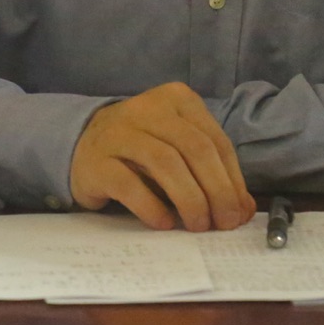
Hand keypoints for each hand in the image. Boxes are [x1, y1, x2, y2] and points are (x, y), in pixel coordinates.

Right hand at [70, 82, 255, 231]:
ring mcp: (119, 132)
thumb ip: (211, 173)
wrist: (81, 146)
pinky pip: (129, 184)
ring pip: (166, 163)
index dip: (233, 179)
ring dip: (190, 199)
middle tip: (224, 223)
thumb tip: (242, 209)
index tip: (239, 211)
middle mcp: (148, 108)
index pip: (215, 140)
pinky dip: (152, 207)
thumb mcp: (179, 152)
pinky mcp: (96, 161)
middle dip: (217, 191)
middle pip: (196, 149)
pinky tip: (164, 223)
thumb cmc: (141, 151)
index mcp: (177, 99)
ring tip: (198, 225)